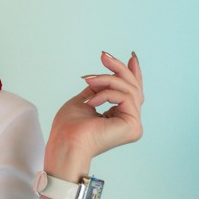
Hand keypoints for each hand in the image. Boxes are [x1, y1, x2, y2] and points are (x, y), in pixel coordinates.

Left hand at [46, 51, 143, 174]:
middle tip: (103, 56)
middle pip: (133, 88)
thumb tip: (106, 76)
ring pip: (129, 89)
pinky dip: (106, 93)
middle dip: (118, 68)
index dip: (133, 74)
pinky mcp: (133, 126)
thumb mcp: (84, 101)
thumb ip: (98, 90)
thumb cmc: (68, 127)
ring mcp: (133, 125)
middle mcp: (130, 122)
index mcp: (119, 118)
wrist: (65, 143)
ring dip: (106, 79)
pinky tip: (91, 101)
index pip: (130, 93)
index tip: (131, 56)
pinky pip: (125, 97)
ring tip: (88, 80)